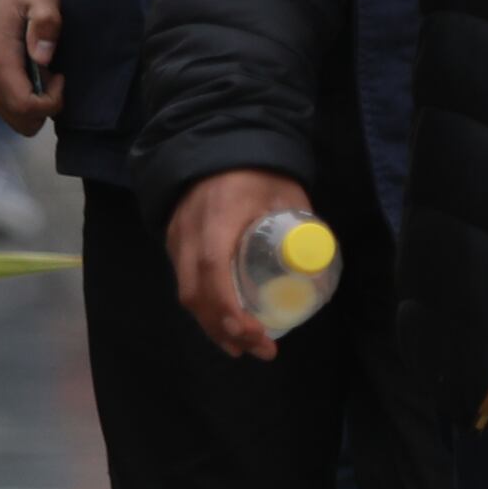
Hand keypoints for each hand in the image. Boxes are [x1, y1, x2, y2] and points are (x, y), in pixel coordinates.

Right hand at [0, 0, 63, 133]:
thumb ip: (46, 23)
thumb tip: (42, 58)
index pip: (24, 105)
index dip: (50, 101)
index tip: (61, 77)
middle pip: (19, 120)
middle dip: (44, 107)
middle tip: (55, 77)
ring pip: (14, 119)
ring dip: (36, 105)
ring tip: (44, 74)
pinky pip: (8, 109)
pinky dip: (26, 102)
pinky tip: (34, 76)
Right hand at [165, 167, 308, 361]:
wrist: (218, 138)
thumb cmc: (258, 168)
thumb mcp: (287, 194)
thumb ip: (300, 230)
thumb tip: (314, 273)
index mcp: (217, 217)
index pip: (212, 270)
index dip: (230, 310)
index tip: (256, 336)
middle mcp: (188, 231)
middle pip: (194, 293)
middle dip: (223, 330)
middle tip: (258, 350)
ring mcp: (176, 236)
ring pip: (186, 292)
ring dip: (212, 324)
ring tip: (241, 346)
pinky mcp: (173, 239)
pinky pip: (184, 280)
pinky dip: (204, 306)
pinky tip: (225, 320)